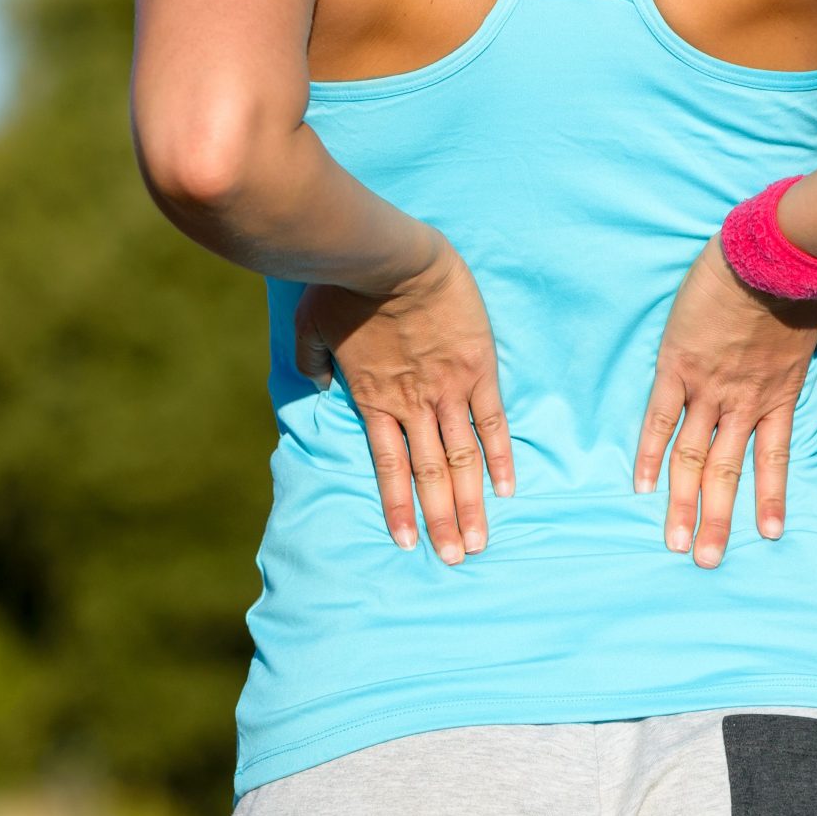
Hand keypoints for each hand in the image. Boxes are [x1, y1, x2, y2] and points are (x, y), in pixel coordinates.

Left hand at [293, 235, 512, 562]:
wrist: (387, 255)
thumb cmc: (342, 284)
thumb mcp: (309, 327)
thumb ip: (312, 363)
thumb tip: (317, 387)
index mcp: (373, 401)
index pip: (389, 468)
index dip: (399, 508)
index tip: (408, 543)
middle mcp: (412, 406)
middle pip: (429, 474)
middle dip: (442, 521)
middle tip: (455, 560)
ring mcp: (448, 390)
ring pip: (461, 458)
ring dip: (471, 503)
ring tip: (478, 542)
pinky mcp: (477, 368)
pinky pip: (492, 421)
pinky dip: (500, 457)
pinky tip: (507, 489)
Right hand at [634, 236, 816, 567]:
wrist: (775, 254)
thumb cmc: (802, 275)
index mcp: (779, 392)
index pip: (774, 458)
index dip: (771, 497)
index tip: (770, 534)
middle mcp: (744, 402)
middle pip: (728, 472)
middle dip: (719, 520)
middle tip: (707, 561)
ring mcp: (709, 388)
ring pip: (693, 458)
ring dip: (684, 504)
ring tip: (677, 542)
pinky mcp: (678, 368)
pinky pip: (659, 420)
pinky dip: (648, 455)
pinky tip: (640, 487)